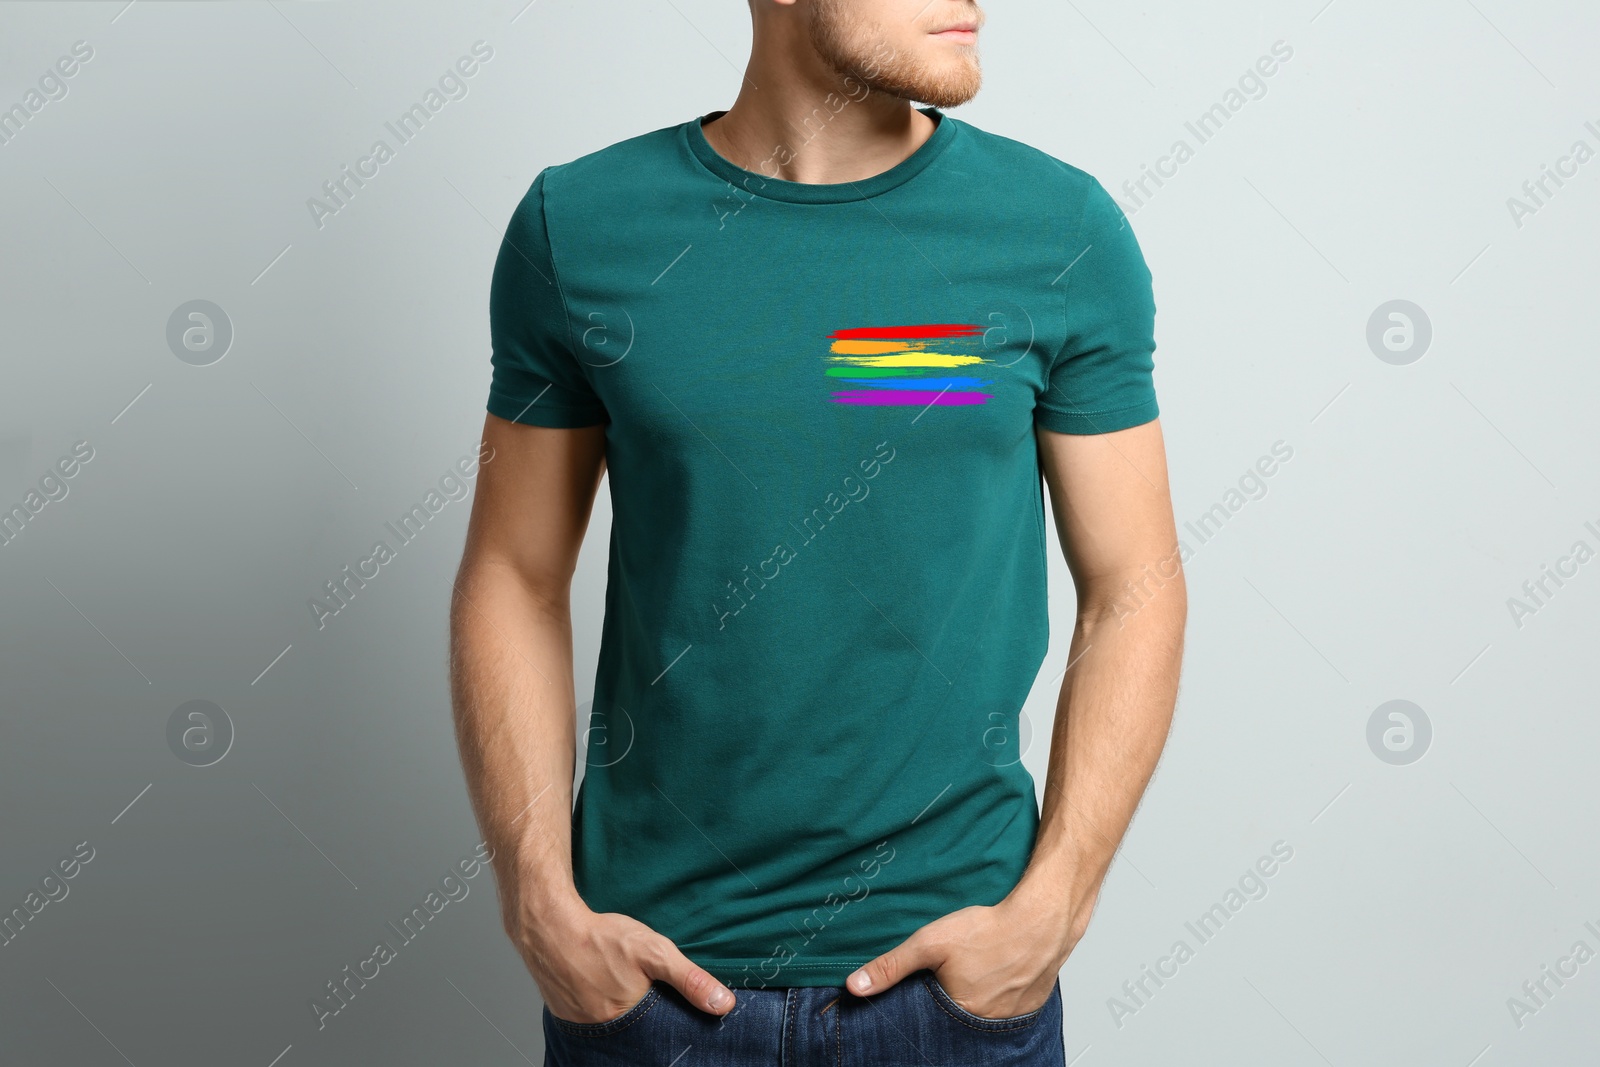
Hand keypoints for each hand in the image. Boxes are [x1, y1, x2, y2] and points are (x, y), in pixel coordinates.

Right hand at [506, 895, 734, 1022]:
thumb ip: (689, 979)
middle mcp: (603, 1032)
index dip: (669, 1025)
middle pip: (637, 1033)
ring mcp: (581, 1026)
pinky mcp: (566, 1016)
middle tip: (646, 994)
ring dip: (624, 1015)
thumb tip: (724, 1004)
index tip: (673, 1011)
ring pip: (614, 1027)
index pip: (659, 1036)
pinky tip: (604, 988)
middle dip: (648, 1020)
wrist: (549, 927)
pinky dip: (602, 1009)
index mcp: (628, 1022)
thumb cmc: (602, 938)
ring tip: (625, 990)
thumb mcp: (654, 952)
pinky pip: (592, 1020)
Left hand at [845, 878, 1096, 1019]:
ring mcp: (1010, 1020)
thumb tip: (854, 986)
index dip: (922, 1008)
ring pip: (980, 1018)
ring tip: (972, 976)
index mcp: (960, 1014)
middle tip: (951, 978)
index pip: (928, 1024)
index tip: (924, 990)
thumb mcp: (931, 942)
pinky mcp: (1028, 1009)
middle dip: (946, 1005)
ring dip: (971, 1002)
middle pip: (954, 1022)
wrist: (1042, 920)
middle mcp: (986, 1025)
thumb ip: (892, 966)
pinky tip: (993, 978)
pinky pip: (1004, 1013)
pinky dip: (995, 999)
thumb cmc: (989, 929)